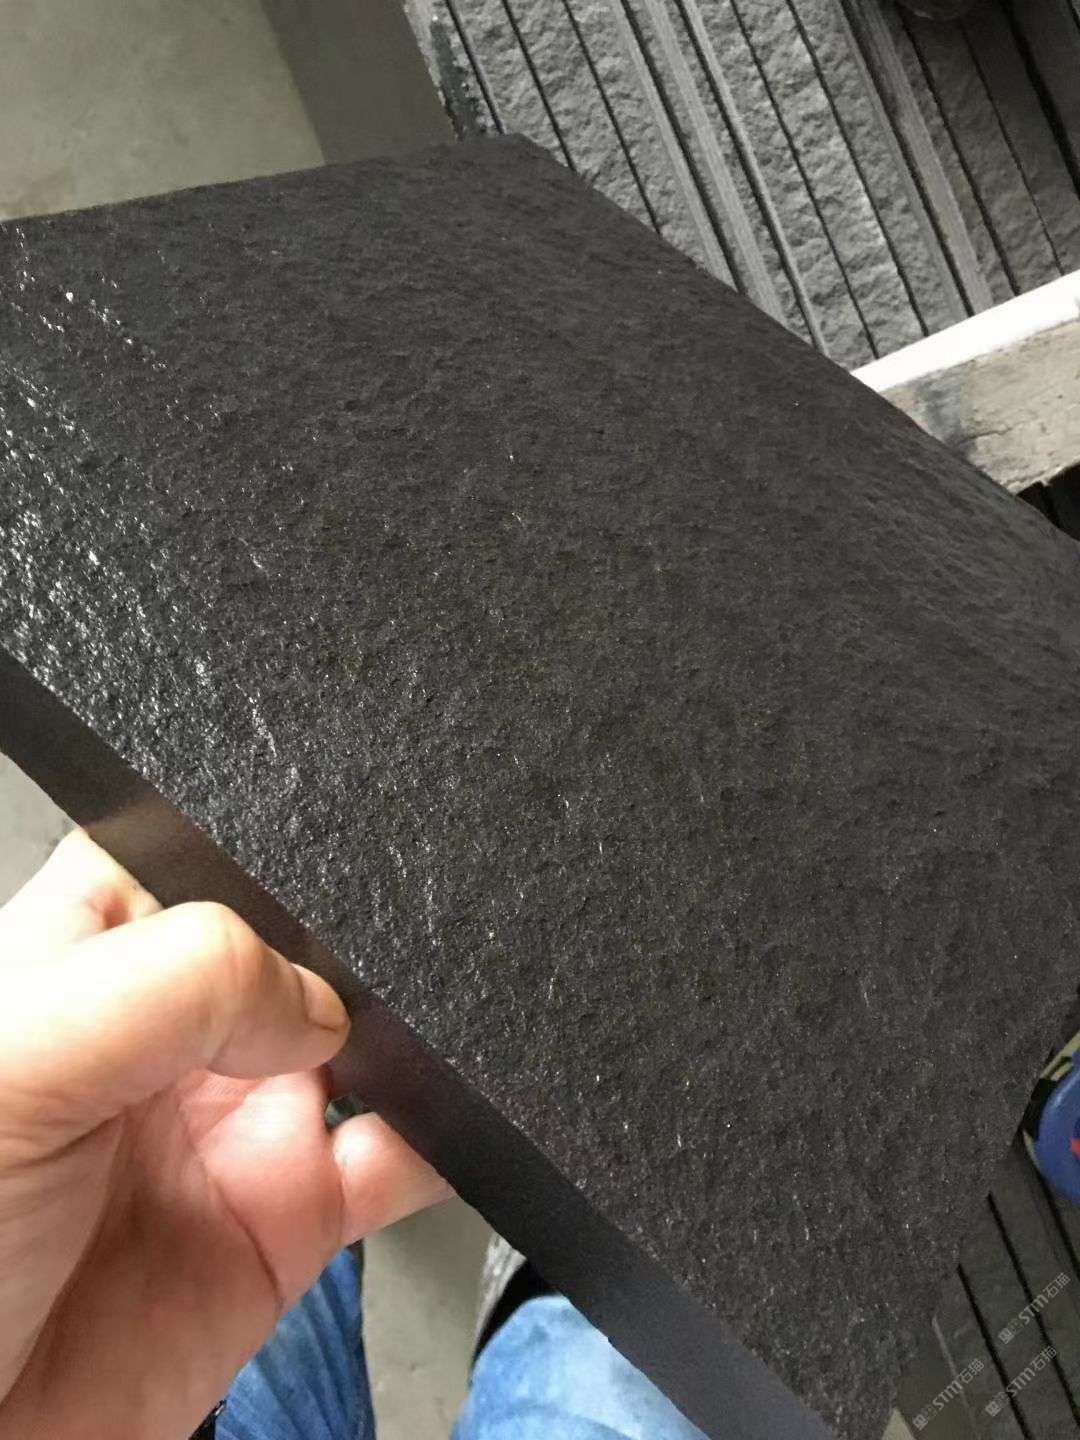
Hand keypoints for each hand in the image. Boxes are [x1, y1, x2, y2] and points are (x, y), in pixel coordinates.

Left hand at [0, 831, 449, 1439]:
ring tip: (432, 1023)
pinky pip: (403, 1155)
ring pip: (367, 1036)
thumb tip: (318, 1000)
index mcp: (87, 961)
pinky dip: (450, 1133)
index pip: (194, 851)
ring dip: (415, 1026)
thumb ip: (173, 984)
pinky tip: (454, 1118)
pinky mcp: (294, 1217)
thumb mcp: (19, 1064)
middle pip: (301, 938)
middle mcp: (171, 1034)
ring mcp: (238, 1120)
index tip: (326, 839)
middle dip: (355, 935)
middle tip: (381, 953)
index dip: (261, 840)